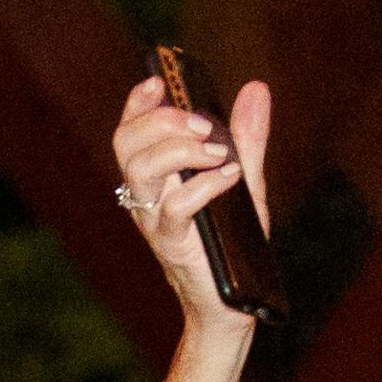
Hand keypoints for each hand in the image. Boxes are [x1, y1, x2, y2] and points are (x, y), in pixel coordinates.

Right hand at [110, 74, 270, 329]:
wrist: (233, 300)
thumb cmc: (230, 241)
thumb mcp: (244, 180)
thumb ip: (246, 137)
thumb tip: (255, 89)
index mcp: (156, 177)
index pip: (131, 131)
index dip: (138, 103)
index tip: (159, 81)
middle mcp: (147, 196)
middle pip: (127, 143)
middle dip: (162, 120)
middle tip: (203, 124)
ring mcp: (155, 221)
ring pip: (140, 170)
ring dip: (178, 149)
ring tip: (216, 151)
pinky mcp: (173, 244)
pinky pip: (175, 207)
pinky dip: (204, 185)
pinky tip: (229, 177)